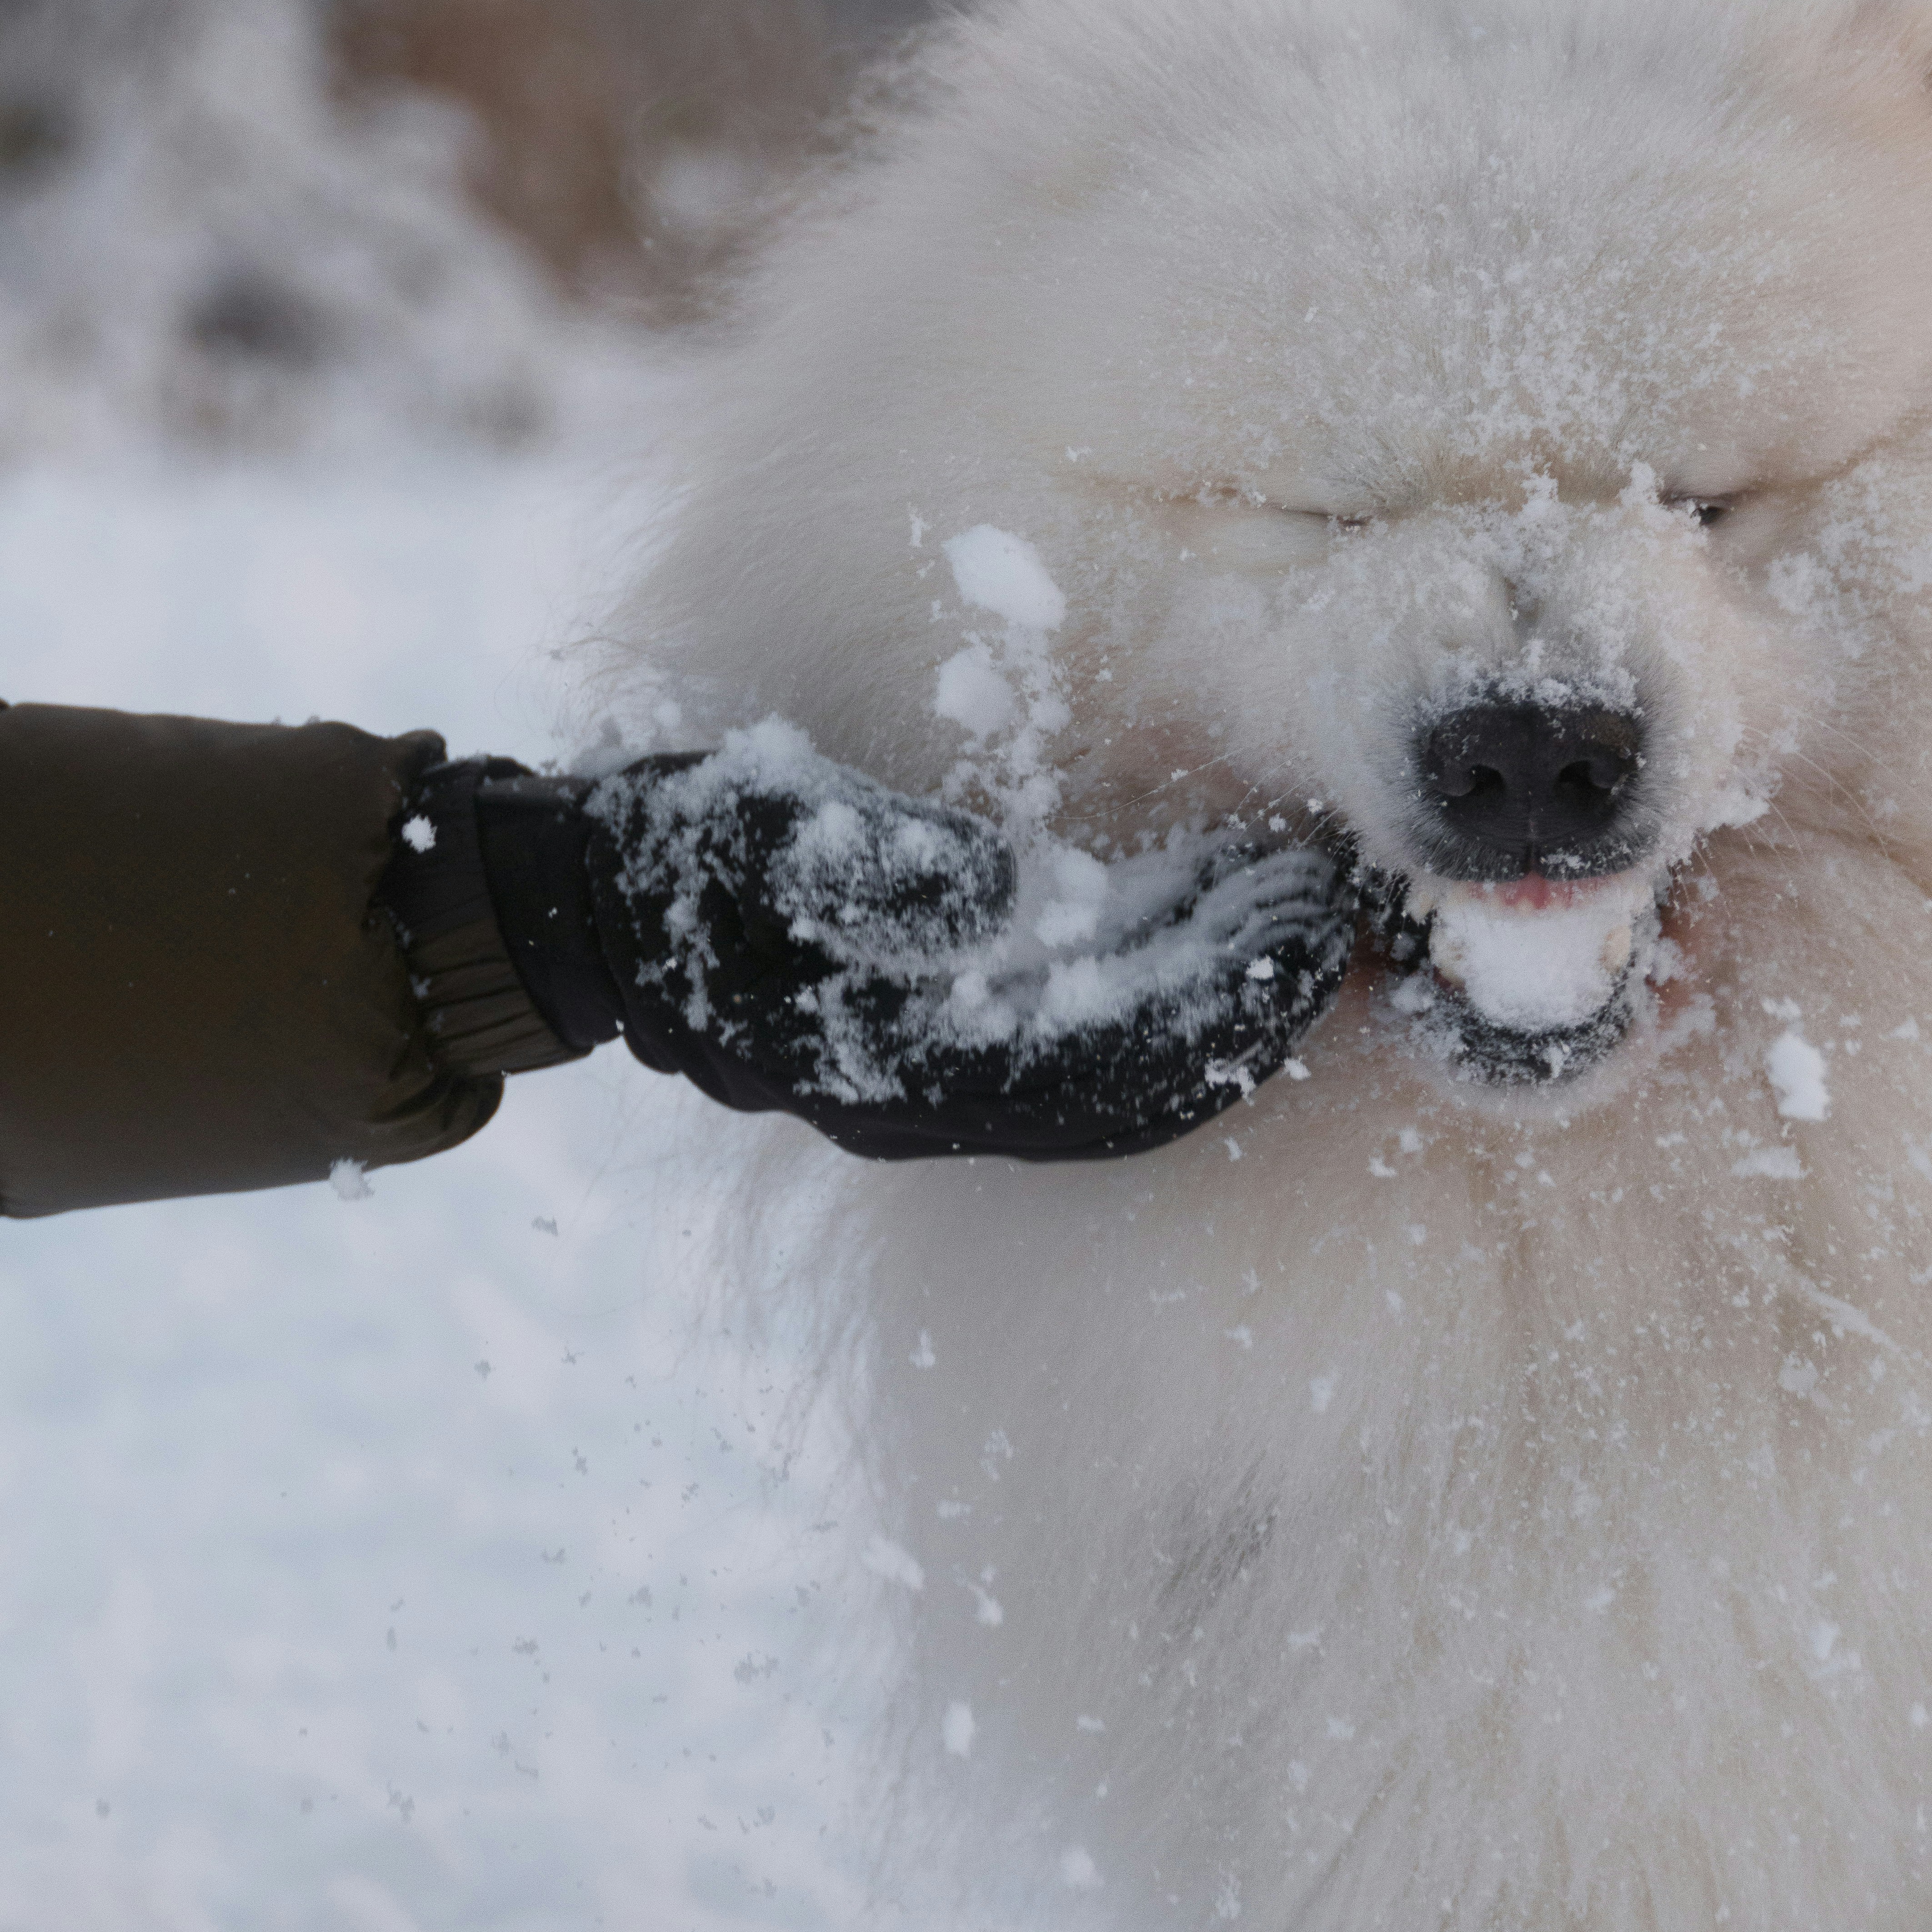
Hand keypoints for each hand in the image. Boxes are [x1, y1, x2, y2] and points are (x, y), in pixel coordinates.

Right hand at [409, 734, 1350, 1160]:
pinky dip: (1167, 1002)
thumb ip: (871, 860)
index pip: (1112, 1063)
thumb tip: (994, 892)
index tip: (1316, 920)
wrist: (581, 909)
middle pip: (1143, 1089)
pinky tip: (1218, 918)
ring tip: (1310, 911)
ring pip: (1126, 1080)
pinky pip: (1086, 1057)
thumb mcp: (754, 828)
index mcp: (895, 1064)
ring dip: (1226, 1007)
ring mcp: (936, 1090)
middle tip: (1351, 915)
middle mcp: (929, 1102)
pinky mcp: (940, 1055)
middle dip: (1256, 1008)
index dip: (1228, 1001)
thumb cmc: (674, 853)